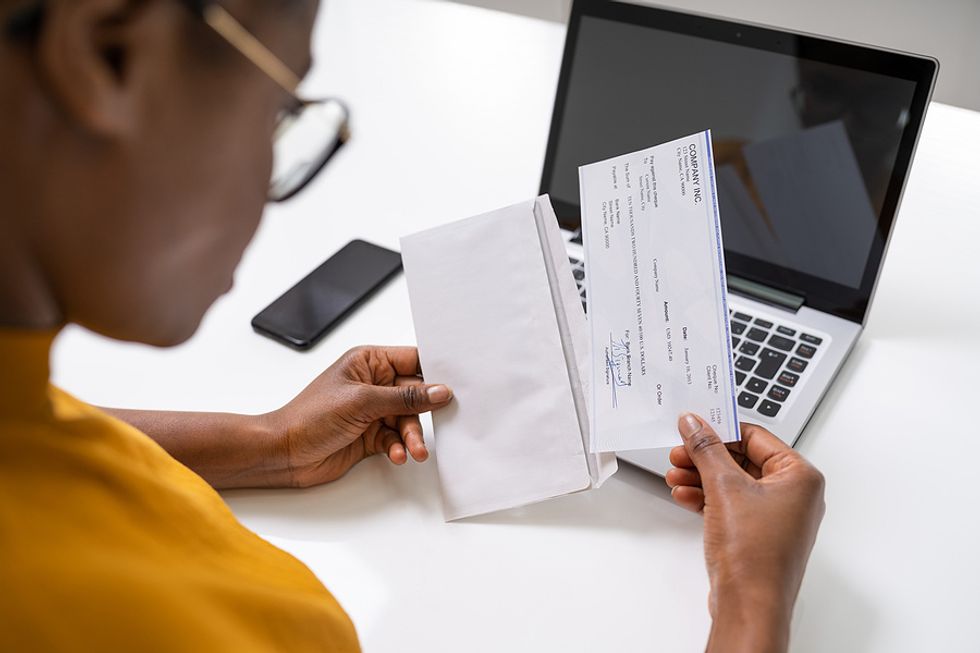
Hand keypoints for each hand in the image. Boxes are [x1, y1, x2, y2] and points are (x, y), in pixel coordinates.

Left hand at [264, 346, 452, 487]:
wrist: (283, 453)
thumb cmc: (309, 417)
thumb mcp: (362, 402)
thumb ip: (405, 398)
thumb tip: (439, 391)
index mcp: (369, 362)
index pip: (413, 360)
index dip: (435, 372)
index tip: (456, 385)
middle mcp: (373, 384)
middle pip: (415, 394)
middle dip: (424, 412)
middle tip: (438, 425)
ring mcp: (371, 410)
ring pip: (407, 420)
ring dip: (412, 436)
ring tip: (413, 450)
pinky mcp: (370, 434)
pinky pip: (396, 438)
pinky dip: (399, 447)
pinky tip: (396, 454)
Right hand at [666, 414, 824, 652]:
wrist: (749, 605)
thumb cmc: (755, 555)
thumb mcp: (724, 487)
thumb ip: (706, 449)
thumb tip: (695, 424)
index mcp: (800, 476)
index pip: (755, 436)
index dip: (720, 430)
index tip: (693, 426)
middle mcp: (794, 495)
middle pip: (742, 459)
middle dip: (705, 457)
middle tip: (679, 453)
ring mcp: (776, 516)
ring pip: (733, 482)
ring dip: (701, 477)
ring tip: (675, 476)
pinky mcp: (758, 533)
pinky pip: (731, 504)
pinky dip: (707, 497)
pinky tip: (685, 496)